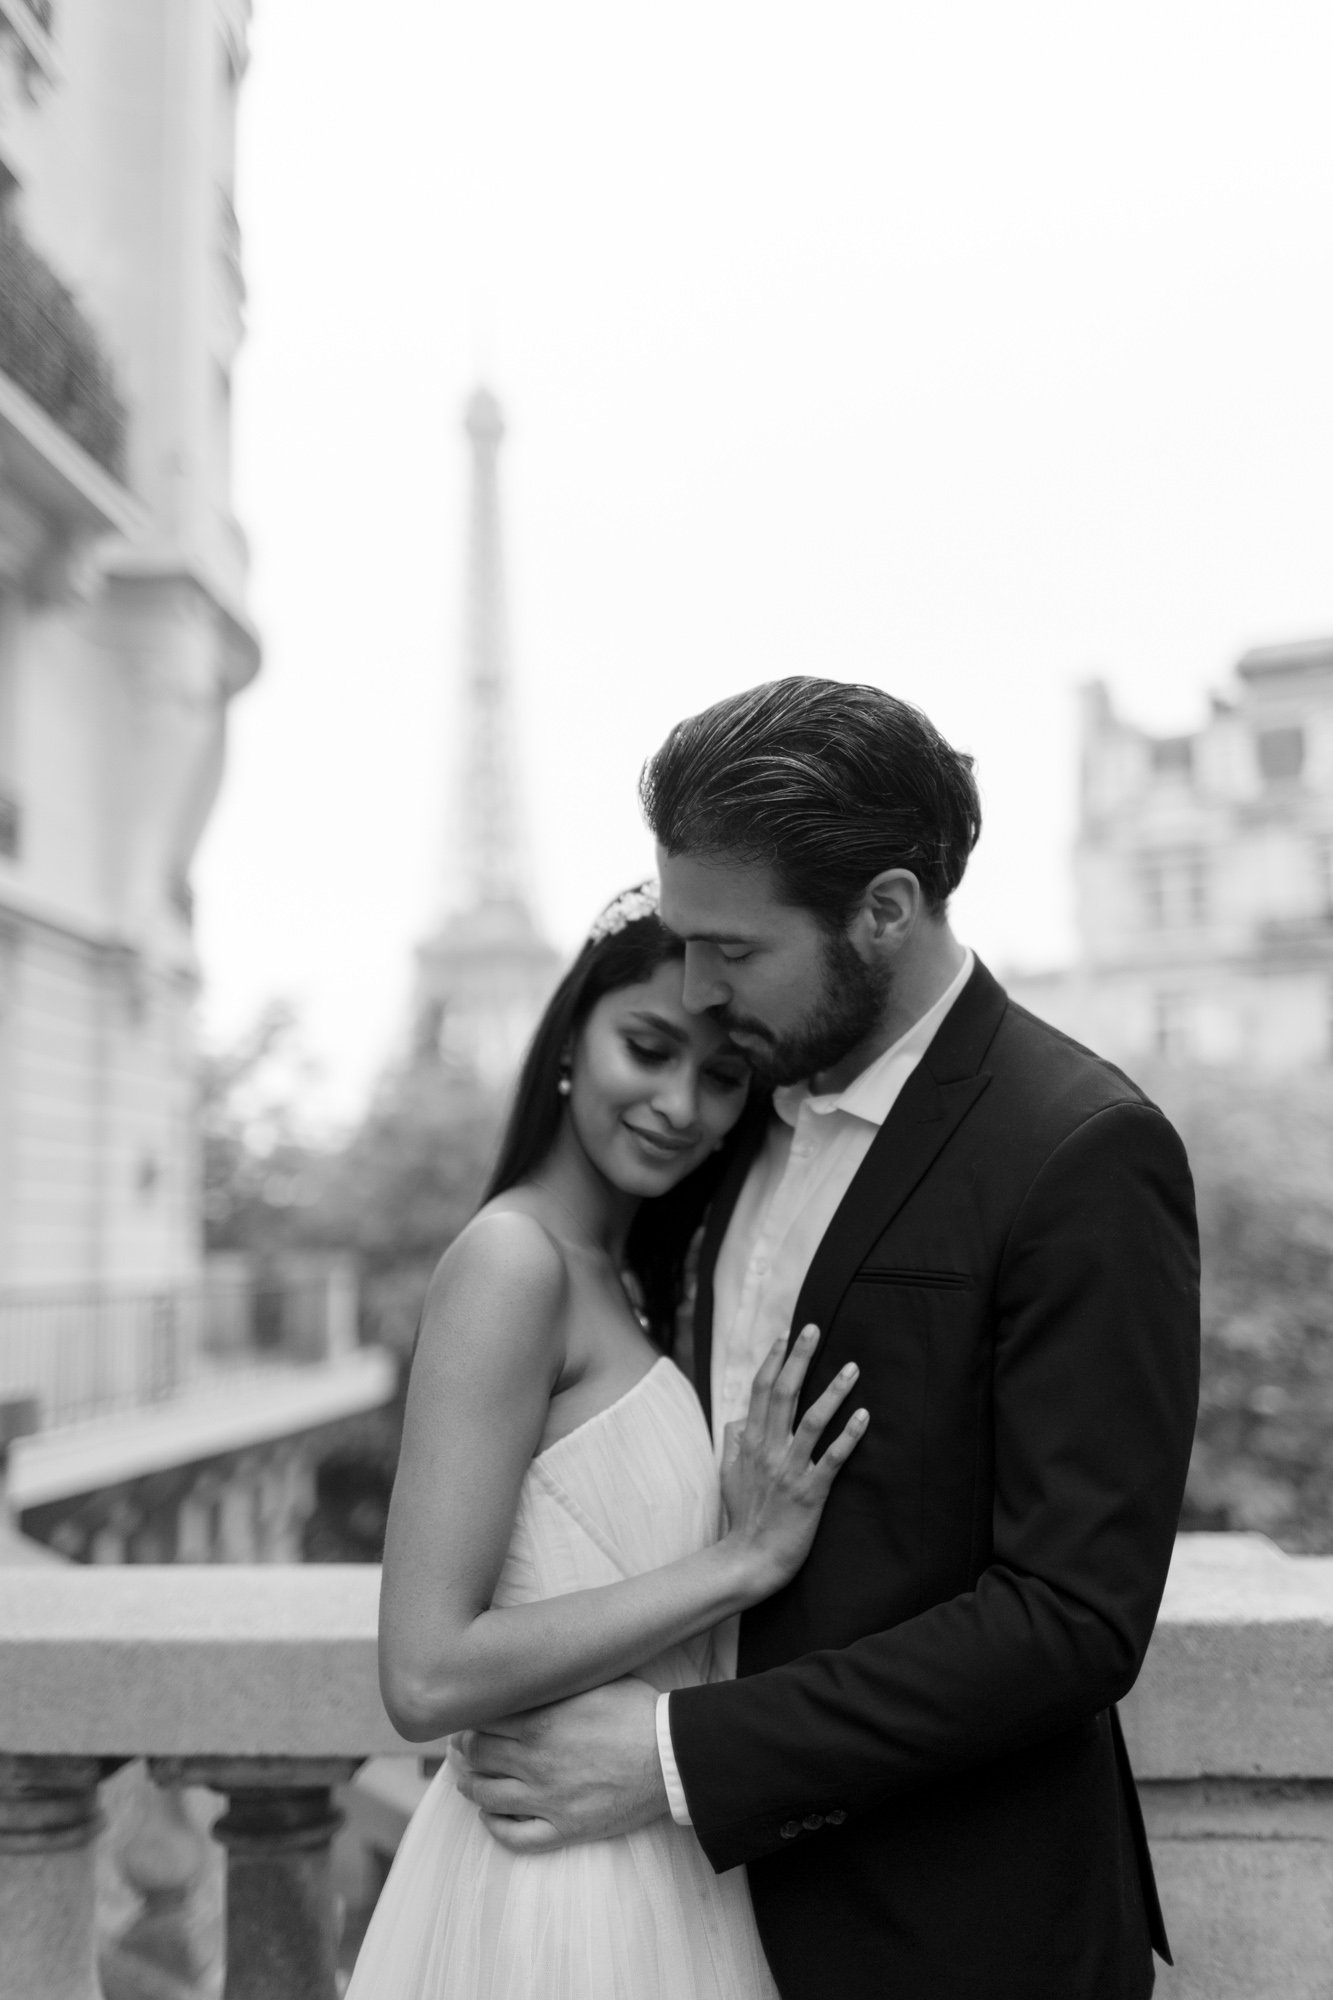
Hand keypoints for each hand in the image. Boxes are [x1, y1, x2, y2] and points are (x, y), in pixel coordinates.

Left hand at [450, 1677, 665, 1852]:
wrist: (672, 1756)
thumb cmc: (637, 1710)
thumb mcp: (593, 1681)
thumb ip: (554, 1680)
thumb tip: (527, 1667)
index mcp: (540, 1720)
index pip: (482, 1720)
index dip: (469, 1717)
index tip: (467, 1715)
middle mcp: (535, 1761)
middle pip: (477, 1756)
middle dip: (463, 1749)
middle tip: (460, 1745)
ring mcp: (547, 1799)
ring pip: (486, 1796)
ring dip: (468, 1785)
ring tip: (465, 1778)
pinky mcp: (565, 1828)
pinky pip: (514, 1836)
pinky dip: (494, 1826)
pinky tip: (490, 1815)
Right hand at [720, 1324, 866, 1598]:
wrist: (750, 1559)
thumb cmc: (743, 1517)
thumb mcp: (727, 1474)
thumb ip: (732, 1443)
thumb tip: (737, 1420)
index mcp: (749, 1442)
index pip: (761, 1390)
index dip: (773, 1360)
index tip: (786, 1334)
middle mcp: (768, 1450)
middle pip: (783, 1393)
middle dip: (799, 1358)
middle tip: (814, 1329)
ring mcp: (789, 1470)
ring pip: (811, 1420)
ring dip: (832, 1391)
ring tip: (852, 1368)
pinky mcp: (810, 1491)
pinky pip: (832, 1458)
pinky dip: (848, 1435)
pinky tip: (863, 1415)